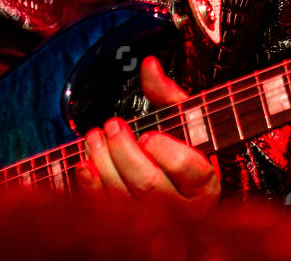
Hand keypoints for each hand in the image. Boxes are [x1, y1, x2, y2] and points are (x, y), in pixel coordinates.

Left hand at [75, 54, 221, 219]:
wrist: (174, 187)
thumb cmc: (181, 150)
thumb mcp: (183, 121)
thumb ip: (167, 94)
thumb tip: (148, 65)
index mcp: (205, 184)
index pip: (190, 170)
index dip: (166, 152)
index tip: (148, 135)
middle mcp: (184, 210)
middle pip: (150, 185)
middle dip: (125, 152)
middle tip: (113, 126)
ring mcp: (155, 223)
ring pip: (125, 198)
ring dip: (103, 163)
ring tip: (95, 136)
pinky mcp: (127, 226)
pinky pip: (105, 211)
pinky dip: (92, 187)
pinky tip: (85, 164)